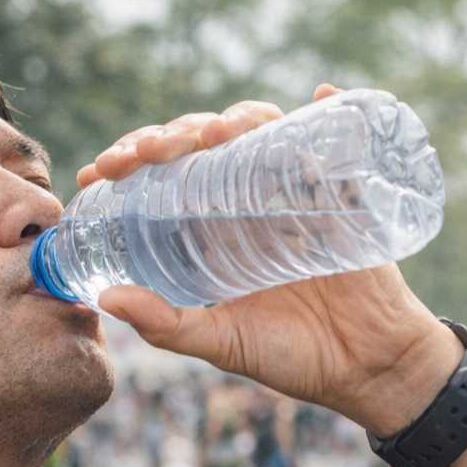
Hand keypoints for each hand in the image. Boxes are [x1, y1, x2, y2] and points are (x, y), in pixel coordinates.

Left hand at [87, 84, 463, 437]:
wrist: (367, 369)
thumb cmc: (291, 356)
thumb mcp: (221, 343)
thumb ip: (167, 326)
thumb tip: (106, 297)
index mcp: (212, 228)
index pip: (162, 175)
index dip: (129, 162)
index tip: (99, 171)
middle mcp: (247, 200)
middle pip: (201, 143)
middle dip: (166, 136)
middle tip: (143, 153)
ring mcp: (295, 191)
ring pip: (258, 130)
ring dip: (231, 120)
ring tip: (209, 137)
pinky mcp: (343, 194)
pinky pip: (338, 139)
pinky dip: (330, 111)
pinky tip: (320, 97)